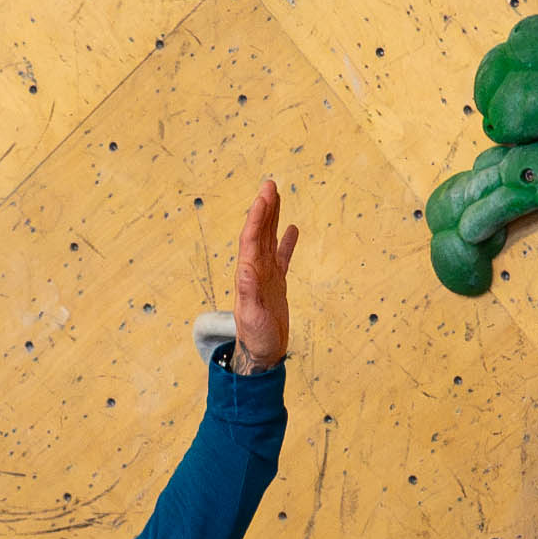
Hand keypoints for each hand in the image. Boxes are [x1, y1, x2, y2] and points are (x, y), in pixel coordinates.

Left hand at [229, 178, 296, 373]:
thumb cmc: (256, 338)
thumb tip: (245, 269)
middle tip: (270, 185)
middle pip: (259, 233)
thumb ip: (248, 293)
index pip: (252, 238)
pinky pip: (282, 257)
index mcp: (248, 274)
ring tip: (277, 196)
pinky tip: (292, 228)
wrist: (262, 354)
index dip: (258, 216)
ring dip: (272, 218)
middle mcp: (255, 271)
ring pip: (269, 240)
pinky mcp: (276, 284)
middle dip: (264, 209)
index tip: (265, 195)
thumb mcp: (252, 316)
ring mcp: (266, 276)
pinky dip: (287, 242)